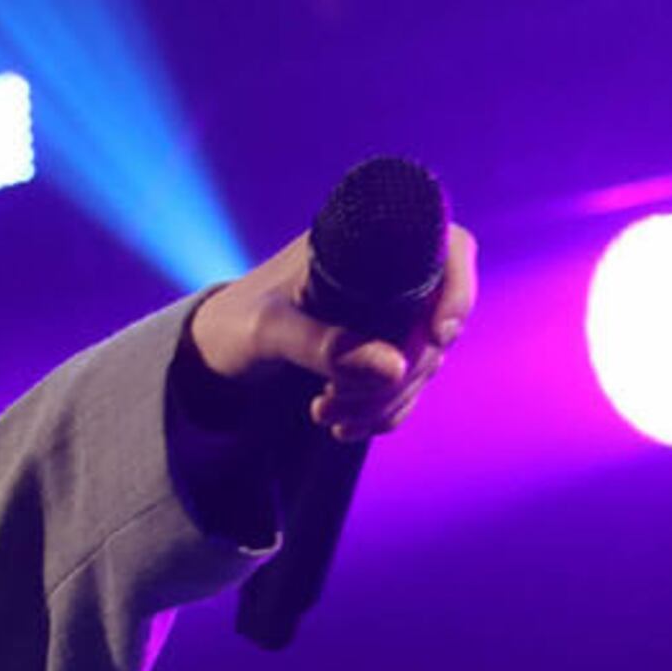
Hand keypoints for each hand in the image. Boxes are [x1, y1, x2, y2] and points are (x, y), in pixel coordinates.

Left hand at [188, 221, 479, 442]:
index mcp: (367, 242)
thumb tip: (396, 368)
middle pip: (437, 321)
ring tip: (324, 416)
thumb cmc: (232, 321)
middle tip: (340, 402)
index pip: (449, 247)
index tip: (440, 336)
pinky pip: (404, 387)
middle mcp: (387, 274)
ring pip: (422, 362)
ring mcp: (387, 316)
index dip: (459, 288)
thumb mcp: (268, 331)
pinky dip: (382, 413)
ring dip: (386, 401)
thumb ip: (324, 346)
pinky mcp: (378, 353)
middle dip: (402, 373)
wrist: (211, 349)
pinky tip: (341, 427)